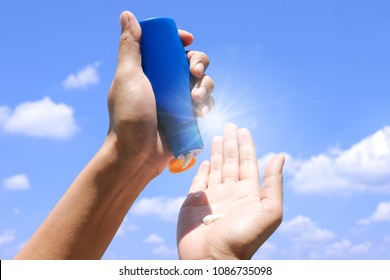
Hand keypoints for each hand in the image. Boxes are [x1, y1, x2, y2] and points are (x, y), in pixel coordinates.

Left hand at [107, 11, 213, 178]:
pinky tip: (200, 111)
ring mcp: (178, 100)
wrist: (137, 155)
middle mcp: (166, 82)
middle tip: (195, 71)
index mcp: (150, 70)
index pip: (170, 47)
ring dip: (206, 85)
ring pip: (204, 81)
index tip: (187, 39)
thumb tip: (127, 14)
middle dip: (200, 61)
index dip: (181, 40)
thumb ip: (130, 46)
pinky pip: (207, 102)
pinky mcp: (188, 116)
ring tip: (195, 100)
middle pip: (192, 61)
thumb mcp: (128, 77)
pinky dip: (207, 103)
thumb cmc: (129, 116)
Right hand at [177, 124, 284, 258]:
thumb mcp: (269, 211)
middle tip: (230, 125)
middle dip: (231, 143)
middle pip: (231, 161)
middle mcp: (231, 192)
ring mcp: (212, 196)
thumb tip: (280, 156)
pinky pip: (199, 181)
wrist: (213, 258)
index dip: (246, 146)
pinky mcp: (195, 202)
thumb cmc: (243, 238)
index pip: (247, 163)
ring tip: (218, 136)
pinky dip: (203, 169)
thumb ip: (274, 184)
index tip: (243, 130)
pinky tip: (207, 160)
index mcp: (248, 193)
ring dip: (218, 152)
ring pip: (216, 168)